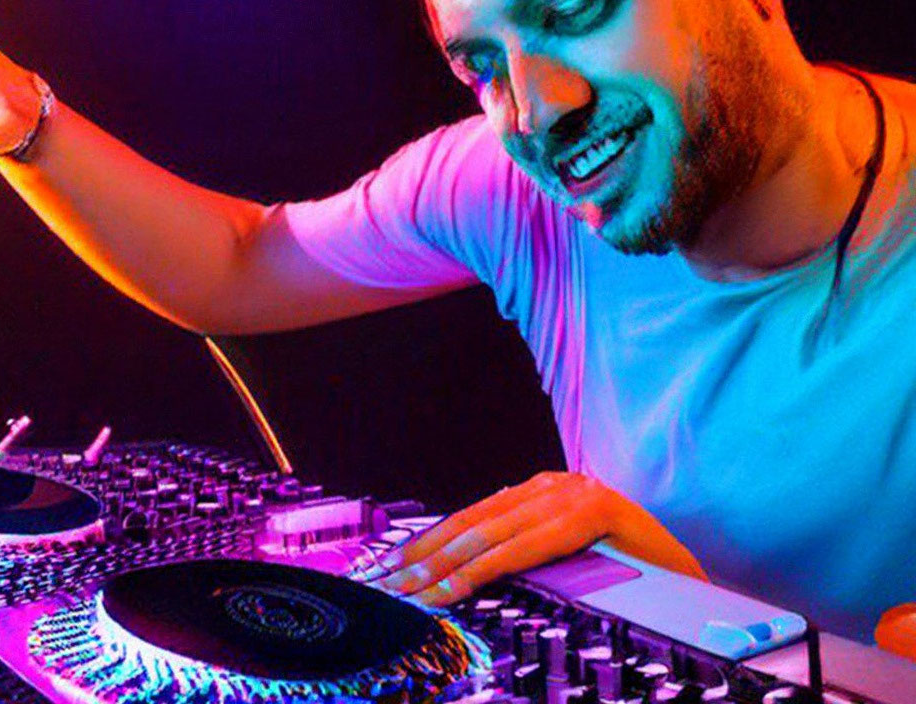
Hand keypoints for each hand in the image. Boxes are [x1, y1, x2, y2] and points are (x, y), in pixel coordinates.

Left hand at [359, 471, 706, 606]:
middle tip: (383, 585)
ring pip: (490, 532)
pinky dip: (484, 566)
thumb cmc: (627, 573)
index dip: (427, 542)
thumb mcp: (568, 558)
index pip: (471, 517)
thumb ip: (527, 552)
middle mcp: (552, 485)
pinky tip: (455, 585)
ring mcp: (573, 493)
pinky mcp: (593, 511)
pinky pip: (526, 544)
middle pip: (470, 522)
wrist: (694, 579)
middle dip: (421, 556)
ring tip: (408, 593)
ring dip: (441, 566)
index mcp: (543, 492)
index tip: (390, 569)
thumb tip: (465, 574)